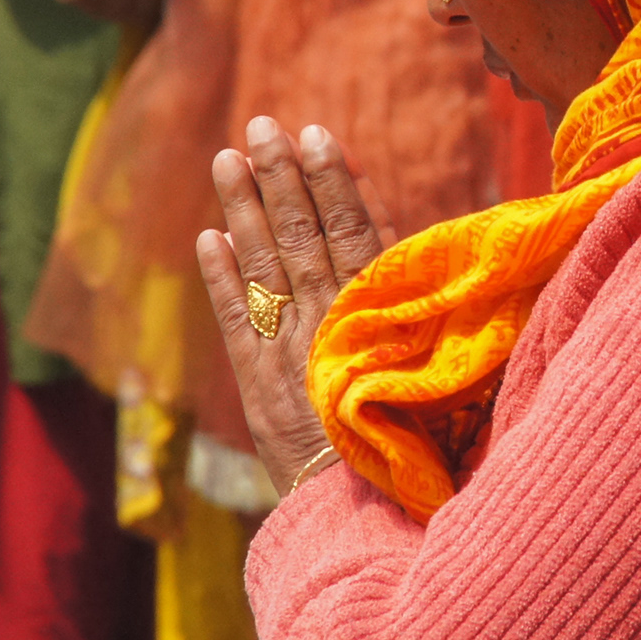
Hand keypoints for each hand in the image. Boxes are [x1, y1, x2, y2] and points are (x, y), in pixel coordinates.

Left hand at [198, 116, 391, 497]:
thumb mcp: (432, 361)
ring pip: (264, 267)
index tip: (318, 135)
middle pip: (303, 236)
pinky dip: (220, 280)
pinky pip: (235, 323)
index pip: (354, 232)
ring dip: (245, 210)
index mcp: (379, 317)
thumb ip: (408, 292)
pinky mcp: (260, 390)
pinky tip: (208, 238)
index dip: (333, 182)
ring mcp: (291, 355)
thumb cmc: (421, 437)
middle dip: (281, 178)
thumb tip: (392, 225)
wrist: (374, 514)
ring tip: (227, 159)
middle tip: (262, 125)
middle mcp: (331, 326)